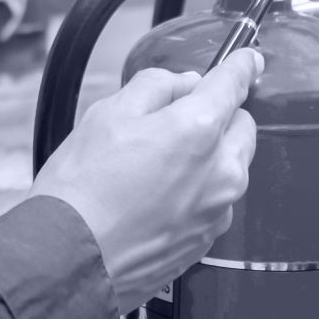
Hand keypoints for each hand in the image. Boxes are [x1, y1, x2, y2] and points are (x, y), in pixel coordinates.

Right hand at [29, 48, 261, 314]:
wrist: (70, 258)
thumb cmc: (82, 189)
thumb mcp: (108, 113)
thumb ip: (155, 87)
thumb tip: (183, 85)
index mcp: (198, 129)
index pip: (235, 83)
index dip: (243, 65)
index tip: (249, 60)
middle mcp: (220, 171)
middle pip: (241, 126)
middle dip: (218, 115)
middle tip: (172, 119)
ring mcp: (217, 210)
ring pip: (230, 166)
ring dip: (208, 155)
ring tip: (154, 165)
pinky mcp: (207, 240)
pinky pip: (215, 200)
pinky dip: (197, 191)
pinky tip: (155, 197)